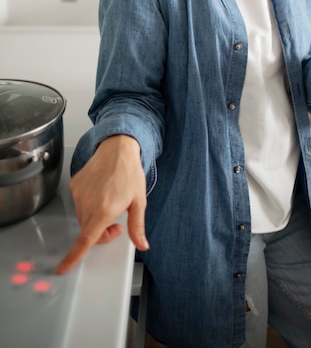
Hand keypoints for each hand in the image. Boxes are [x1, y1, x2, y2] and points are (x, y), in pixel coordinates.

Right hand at [55, 134, 148, 274]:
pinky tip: (100, 192)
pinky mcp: (74, 185)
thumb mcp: (139, 201)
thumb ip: (137, 226)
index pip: (86, 240)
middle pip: (88, 231)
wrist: (118, 148)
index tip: (62, 268)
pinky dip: (88, 205)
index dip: (73, 256)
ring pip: (83, 218)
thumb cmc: (130, 173)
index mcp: (104, 210)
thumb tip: (142, 245)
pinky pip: (79, 204)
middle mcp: (88, 203)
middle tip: (117, 225)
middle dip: (101, 233)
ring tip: (110, 203)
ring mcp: (78, 194)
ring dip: (94, 219)